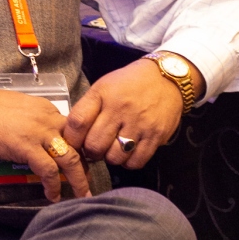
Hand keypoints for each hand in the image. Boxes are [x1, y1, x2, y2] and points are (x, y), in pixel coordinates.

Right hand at [0, 84, 88, 201]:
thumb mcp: (19, 110)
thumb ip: (34, 122)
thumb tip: (41, 140)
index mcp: (47, 109)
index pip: (73, 130)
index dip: (81, 149)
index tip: (83, 163)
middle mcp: (48, 119)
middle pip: (78, 144)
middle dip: (87, 166)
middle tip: (88, 183)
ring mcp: (38, 132)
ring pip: (70, 158)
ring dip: (78, 180)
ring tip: (81, 195)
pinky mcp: (26, 146)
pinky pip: (48, 170)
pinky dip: (53, 185)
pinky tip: (52, 195)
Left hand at [63, 59, 183, 168]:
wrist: (167, 77)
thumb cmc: (129, 84)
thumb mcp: (103, 87)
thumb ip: (87, 109)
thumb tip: (72, 138)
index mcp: (103, 94)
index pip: (77, 123)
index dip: (71, 138)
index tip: (75, 142)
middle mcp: (120, 108)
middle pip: (94, 145)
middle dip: (91, 151)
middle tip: (96, 147)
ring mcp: (140, 123)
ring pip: (114, 157)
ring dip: (110, 158)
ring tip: (113, 148)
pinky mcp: (156, 135)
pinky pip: (136, 161)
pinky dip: (128, 162)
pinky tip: (128, 152)